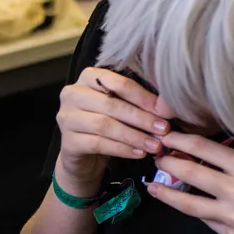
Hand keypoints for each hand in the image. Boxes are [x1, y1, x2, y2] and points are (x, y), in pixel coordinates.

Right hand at [54, 67, 168, 194]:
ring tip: (155, 145)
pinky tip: (138, 153)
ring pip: (105, 125)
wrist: (83, 155)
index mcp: (88, 77)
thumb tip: (166, 107)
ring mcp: (67, 117)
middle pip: (112, 104)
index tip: (164, 111)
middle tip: (163, 129)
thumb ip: (138, 103)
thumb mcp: (121, 108)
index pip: (118, 83)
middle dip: (141, 118)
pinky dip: (122, 149)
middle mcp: (72, 94)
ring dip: (134, 136)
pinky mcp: (68, 141)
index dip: (143, 97)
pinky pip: (98, 144)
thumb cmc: (106, 125)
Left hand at [147, 133, 233, 233]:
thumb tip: (200, 161)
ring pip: (189, 204)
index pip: (205, 149)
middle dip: (169, 164)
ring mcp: (232, 217)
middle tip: (156, 158)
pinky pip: (206, 220)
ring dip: (167, 193)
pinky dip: (196, 211)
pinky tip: (185, 204)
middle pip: (191, 174)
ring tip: (153, 185)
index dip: (180, 141)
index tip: (166, 137)